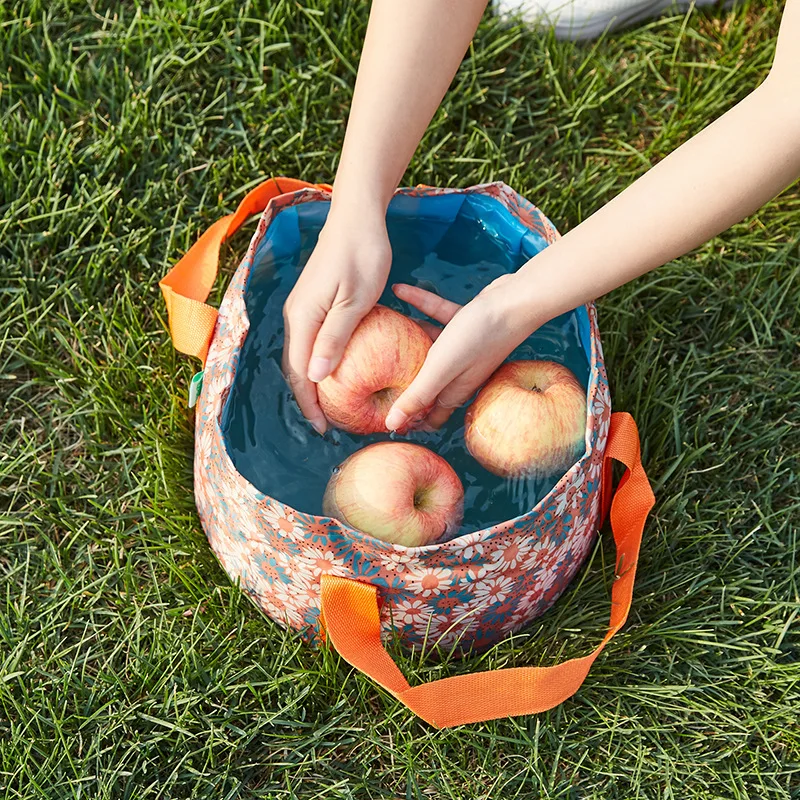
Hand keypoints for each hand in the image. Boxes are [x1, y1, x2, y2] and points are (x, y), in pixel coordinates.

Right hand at [282, 207, 391, 433]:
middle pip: (295, 367)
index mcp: (303, 319)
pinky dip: (319, 362)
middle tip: (328, 425)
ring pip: (301, 355)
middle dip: (308, 399)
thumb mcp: (354, 301)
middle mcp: (296, 317)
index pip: (300, 372)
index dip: (309, 404)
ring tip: (331, 406)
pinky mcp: (312, 303)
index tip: (323, 429)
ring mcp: (302, 309)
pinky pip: (310, 341)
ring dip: (313, 383)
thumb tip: (316, 378)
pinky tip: (335, 371)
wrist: (356, 218)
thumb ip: (334, 339)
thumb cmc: (362, 256)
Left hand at [384, 274, 540, 430]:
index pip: (431, 415)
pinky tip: (399, 290)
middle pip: (427, 383)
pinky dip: (420, 305)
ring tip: (383, 331)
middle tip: (374, 375)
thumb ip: (417, 395)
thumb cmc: (479, 337)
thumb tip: (391, 425)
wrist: (515, 301)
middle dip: (403, 382)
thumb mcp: (441, 368)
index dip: (411, 420)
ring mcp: (464, 348)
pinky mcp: (467, 324)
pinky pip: (438, 316)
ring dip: (407, 341)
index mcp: (454, 390)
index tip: (386, 417)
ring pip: (429, 348)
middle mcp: (459, 373)